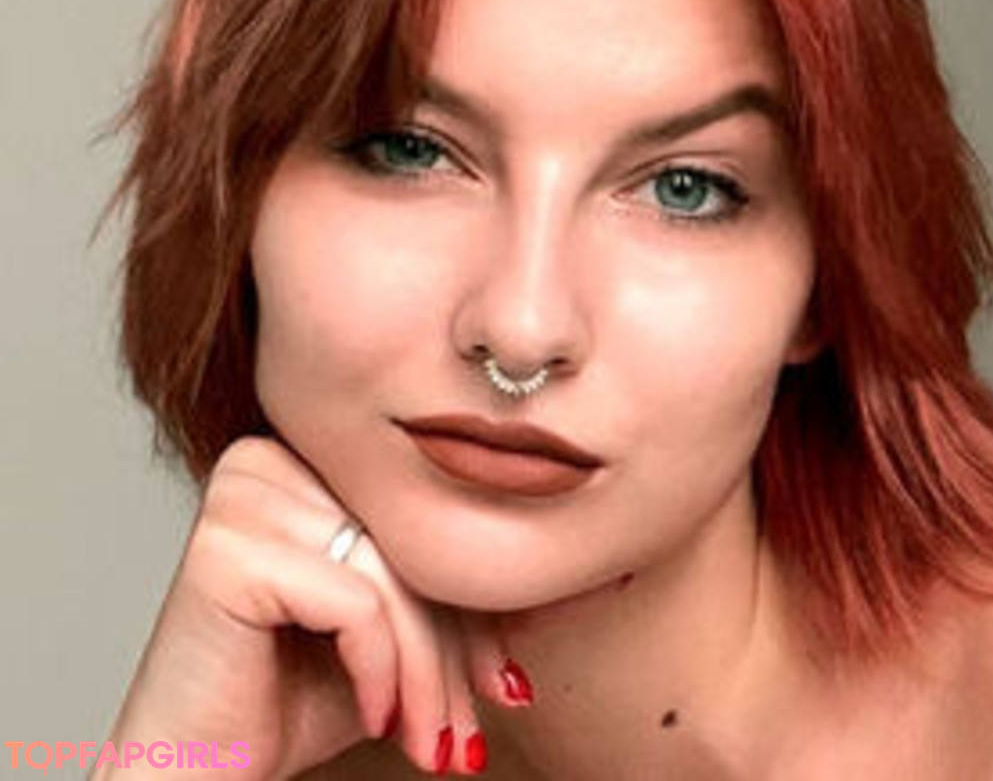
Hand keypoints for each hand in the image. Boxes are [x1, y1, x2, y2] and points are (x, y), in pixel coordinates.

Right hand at [98, 435, 528, 776]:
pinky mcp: (225, 546)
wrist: (198, 769)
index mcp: (311, 456)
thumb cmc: (296, 693)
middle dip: (455, 649)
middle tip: (470, 736)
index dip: (473, 602)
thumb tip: (580, 569)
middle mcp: (272, 457)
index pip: (420, 514)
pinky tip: (375, 715)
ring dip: (426, 674)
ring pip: (391, 575)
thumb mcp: (399, 628)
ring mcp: (244, 492)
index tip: (506, 682)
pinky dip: (378, 669)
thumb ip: (460, 583)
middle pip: (408, 542)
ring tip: (434, 743)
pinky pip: (353, 600)